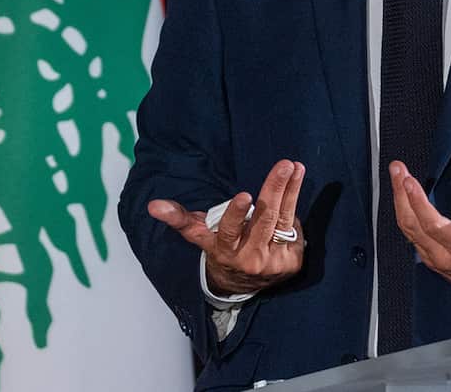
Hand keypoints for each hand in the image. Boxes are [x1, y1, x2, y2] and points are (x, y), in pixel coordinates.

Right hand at [148, 159, 305, 295]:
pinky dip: (295, 204)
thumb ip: (180, 219)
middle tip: (284, 165)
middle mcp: (249, 257)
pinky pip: (295, 229)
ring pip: (283, 219)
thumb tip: (153, 206)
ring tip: (295, 167)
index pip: (228, 231)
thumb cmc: (222, 248)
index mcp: (224, 250)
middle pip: (263, 219)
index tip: (243, 195)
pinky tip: (297, 183)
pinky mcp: (291, 263)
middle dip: (274, 189)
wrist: (243, 285)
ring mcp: (272, 261)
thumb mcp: (201, 236)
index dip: (235, 213)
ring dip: (291, 191)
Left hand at [388, 160, 450, 304]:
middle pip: (411, 224)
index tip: (407, 180)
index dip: (417, 201)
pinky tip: (403, 201)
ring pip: (407, 230)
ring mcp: (435, 259)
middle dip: (400, 194)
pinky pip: (411, 236)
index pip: (431, 223)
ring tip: (397, 178)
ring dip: (399, 202)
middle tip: (396, 169)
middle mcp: (444, 256)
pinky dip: (405, 216)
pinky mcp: (432, 260)